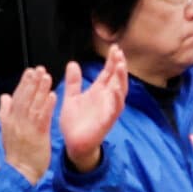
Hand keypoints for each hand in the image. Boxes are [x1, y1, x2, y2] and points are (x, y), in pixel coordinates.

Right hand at [0, 66, 56, 183]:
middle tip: (39, 69)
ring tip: (47, 77)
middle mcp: (17, 121)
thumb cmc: (15, 152)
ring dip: (41, 90)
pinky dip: (47, 106)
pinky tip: (53, 96)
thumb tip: (5, 96)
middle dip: (32, 82)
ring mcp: (27, 128)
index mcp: (9, 120)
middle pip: (25, 98)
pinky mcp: (38, 136)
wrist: (19, 172)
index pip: (16, 97)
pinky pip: (43, 118)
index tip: (29, 71)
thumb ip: (5, 112)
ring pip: (34, 105)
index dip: (23, 83)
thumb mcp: (5, 130)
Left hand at [59, 45, 128, 171]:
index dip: (112, 61)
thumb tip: (73, 63)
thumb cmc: (74, 123)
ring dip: (121, 79)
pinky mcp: (107, 121)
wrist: (73, 144)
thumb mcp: (71, 98)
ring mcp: (108, 109)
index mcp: (98, 92)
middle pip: (117, 79)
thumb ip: (73, 82)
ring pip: (120, 92)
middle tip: (119, 52)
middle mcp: (106, 99)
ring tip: (120, 65)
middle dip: (119, 66)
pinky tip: (116, 89)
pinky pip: (115, 109)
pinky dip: (117, 99)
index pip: (108, 73)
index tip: (114, 48)